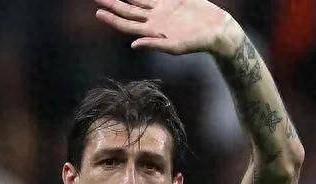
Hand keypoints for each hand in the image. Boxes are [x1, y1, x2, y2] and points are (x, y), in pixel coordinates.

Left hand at [94, 0, 238, 55]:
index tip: (98, 13)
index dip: (111, 19)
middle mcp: (153, 19)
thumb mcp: (174, 47)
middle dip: (112, 3)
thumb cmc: (196, 43)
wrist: (217, 30)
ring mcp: (162, 8)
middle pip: (127, 10)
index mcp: (150, 31)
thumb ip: (153, 44)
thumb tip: (133, 45)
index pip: (125, 24)